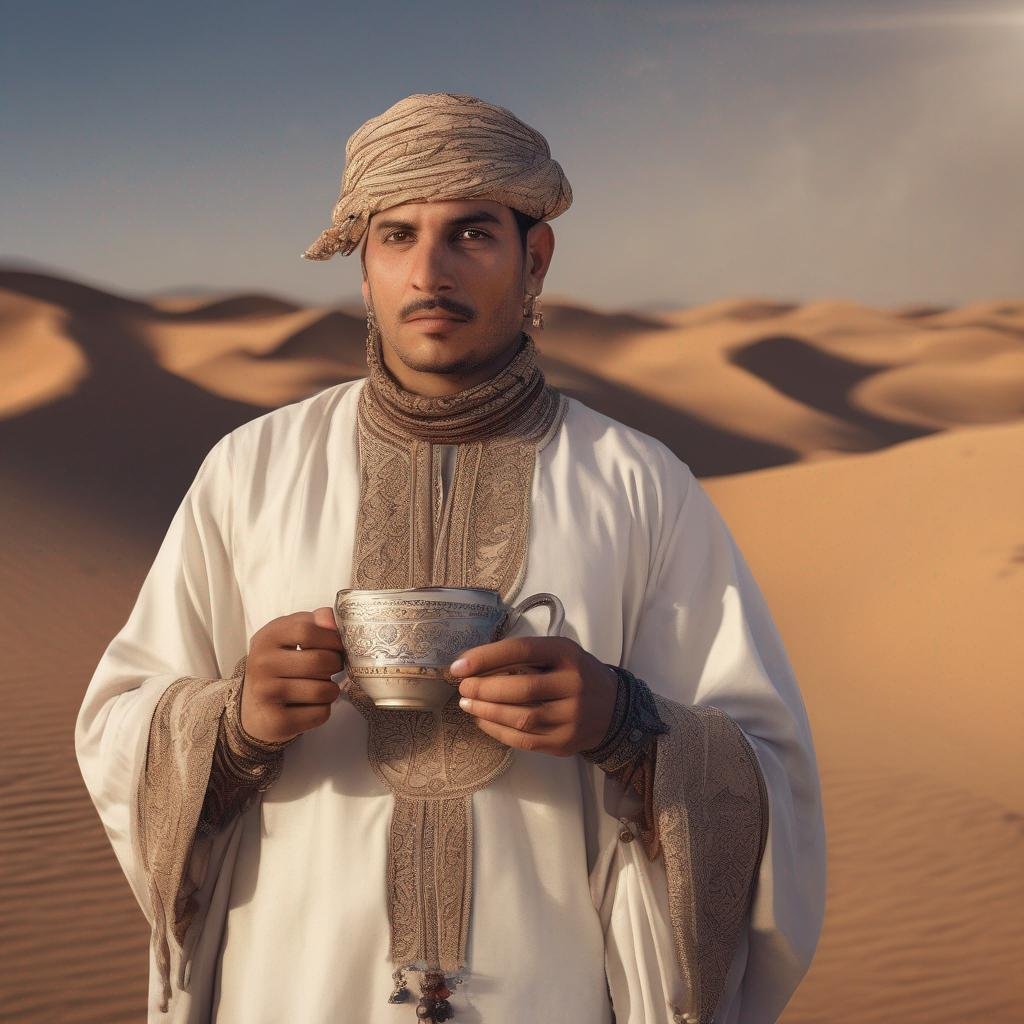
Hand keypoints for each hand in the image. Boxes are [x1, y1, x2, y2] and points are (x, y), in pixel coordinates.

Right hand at [240, 607, 344, 743]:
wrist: (255, 708)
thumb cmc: (281, 664)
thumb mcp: (290, 636)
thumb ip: (313, 621)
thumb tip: (332, 620)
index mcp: (266, 637)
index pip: (307, 630)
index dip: (332, 638)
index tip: (337, 646)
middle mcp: (261, 664)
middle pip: (320, 661)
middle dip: (335, 665)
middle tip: (330, 668)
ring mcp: (266, 694)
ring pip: (324, 690)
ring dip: (331, 690)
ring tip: (320, 687)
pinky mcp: (277, 722)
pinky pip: (320, 713)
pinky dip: (323, 709)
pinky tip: (310, 705)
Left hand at [451, 636, 617, 756]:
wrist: (614, 709)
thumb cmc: (575, 675)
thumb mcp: (558, 654)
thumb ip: (524, 657)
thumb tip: (474, 664)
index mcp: (567, 654)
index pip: (522, 650)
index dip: (486, 657)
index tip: (459, 665)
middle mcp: (574, 684)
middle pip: (520, 688)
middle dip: (484, 688)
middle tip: (463, 687)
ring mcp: (572, 717)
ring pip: (520, 718)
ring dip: (486, 711)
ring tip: (467, 703)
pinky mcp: (565, 743)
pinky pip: (524, 740)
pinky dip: (497, 731)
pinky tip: (483, 721)